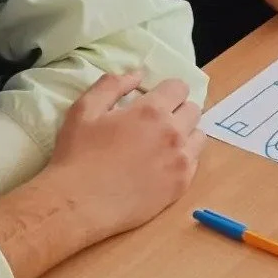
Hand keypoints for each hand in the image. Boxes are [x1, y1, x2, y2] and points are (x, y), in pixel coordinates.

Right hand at [44, 71, 203, 244]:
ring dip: (185, 133)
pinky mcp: (182, 184)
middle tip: (157, 121)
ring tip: (162, 142)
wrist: (79, 203)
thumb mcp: (84, 110)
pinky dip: (183, 158)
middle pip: (194, 110)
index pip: (180, 88)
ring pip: (199, 136)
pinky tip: (162, 163)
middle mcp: (174, 133)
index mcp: (152, 111)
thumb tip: (137, 74)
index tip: (156, 98)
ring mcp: (181, 160)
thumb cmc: (78, 155)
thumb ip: (112, 86)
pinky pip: (194, 162)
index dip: (168, 90)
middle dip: (178, 109)